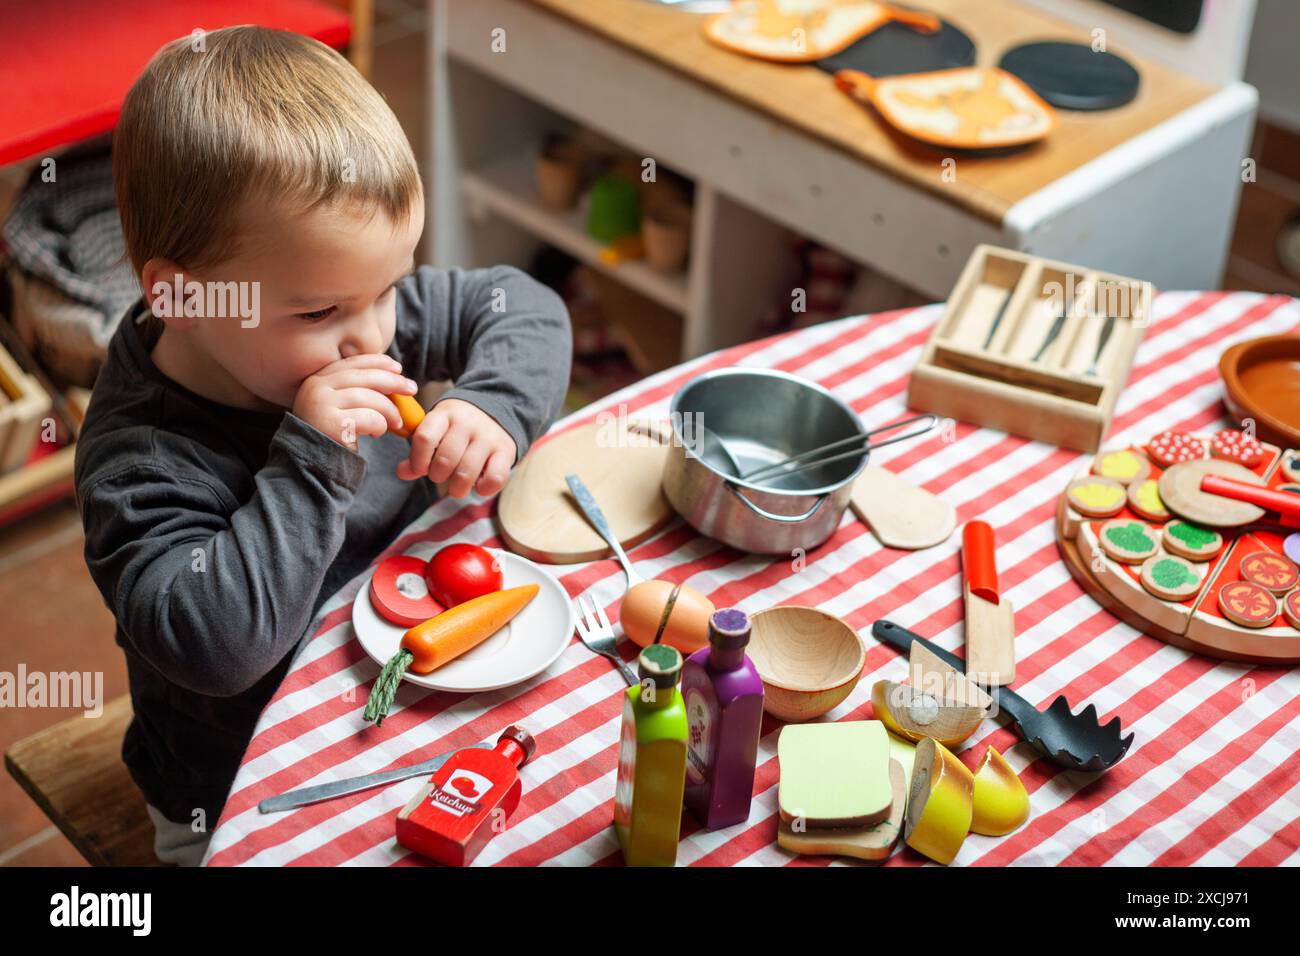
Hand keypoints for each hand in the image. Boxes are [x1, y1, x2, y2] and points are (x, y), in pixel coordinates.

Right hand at [292, 354, 417, 450]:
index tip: (398, 368)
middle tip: (412, 389)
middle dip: (392, 381)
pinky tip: (377, 434)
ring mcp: (321, 405)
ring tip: (397, 423)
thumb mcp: (339, 406)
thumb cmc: (331, 436)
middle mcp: (315, 388)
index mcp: (317, 379)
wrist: (310, 467)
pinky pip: (369, 418)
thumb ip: (356, 389)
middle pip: (364, 376)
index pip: (352, 363)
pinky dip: (380, 425)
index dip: (378, 362)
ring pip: (369, 397)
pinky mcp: (331, 424)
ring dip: (390, 410)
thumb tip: (394, 375)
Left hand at [397, 398, 516, 497]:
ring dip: (457, 488)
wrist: (494, 410)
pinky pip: (494, 478)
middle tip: (441, 475)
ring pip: (466, 473)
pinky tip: (478, 485)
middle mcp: (467, 423)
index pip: (424, 438)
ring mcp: (488, 436)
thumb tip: (403, 472)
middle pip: (445, 460)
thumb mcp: (436, 431)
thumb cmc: (456, 428)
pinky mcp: (506, 450)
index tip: (420, 468)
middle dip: (438, 476)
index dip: (418, 461)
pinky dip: (483, 489)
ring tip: (457, 486)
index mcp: (445, 414)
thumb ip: (418, 453)